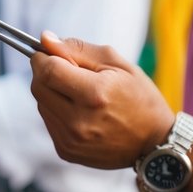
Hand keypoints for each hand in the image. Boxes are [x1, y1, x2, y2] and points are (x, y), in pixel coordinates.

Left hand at [30, 33, 173, 169]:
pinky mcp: (66, 151)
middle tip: (66, 70)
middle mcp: (79, 121)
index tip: (50, 52)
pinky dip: (57, 111)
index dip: (43, 56)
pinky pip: (48, 122)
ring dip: (51, 92)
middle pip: (38, 86)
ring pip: (40, 104)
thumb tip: (45, 40)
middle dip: (46, 72)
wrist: (154, 143)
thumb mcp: (117, 64)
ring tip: (79, 94)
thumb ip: (78, 49)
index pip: (47, 69)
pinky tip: (79, 112)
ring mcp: (71, 140)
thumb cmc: (139, 98)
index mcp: (95, 94)